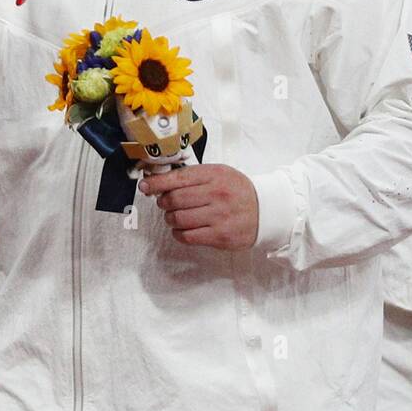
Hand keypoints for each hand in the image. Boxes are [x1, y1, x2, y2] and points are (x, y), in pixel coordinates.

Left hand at [139, 163, 259, 249]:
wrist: (266, 210)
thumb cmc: (238, 191)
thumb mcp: (220, 174)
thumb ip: (194, 176)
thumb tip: (160, 182)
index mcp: (215, 175)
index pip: (178, 178)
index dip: (157, 182)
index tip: (145, 186)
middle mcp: (217, 194)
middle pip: (174, 199)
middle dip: (164, 202)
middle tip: (166, 203)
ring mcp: (218, 216)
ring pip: (177, 219)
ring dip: (170, 219)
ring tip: (176, 216)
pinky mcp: (219, 236)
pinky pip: (186, 236)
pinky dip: (178, 233)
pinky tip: (183, 229)